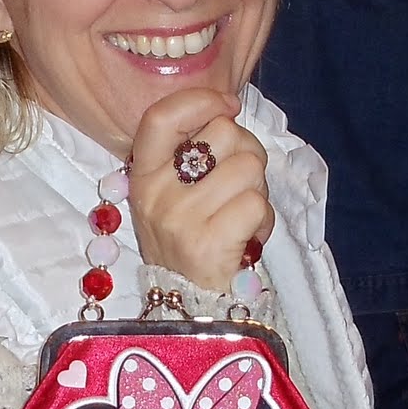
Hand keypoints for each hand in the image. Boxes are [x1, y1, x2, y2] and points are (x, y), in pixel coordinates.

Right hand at [126, 88, 274, 292]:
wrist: (188, 308)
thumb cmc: (191, 238)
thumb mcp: (173, 192)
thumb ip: (192, 149)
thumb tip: (228, 108)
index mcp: (142, 174)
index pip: (161, 117)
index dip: (201, 100)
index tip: (228, 105)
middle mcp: (155, 193)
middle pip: (224, 133)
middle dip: (246, 152)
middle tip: (238, 185)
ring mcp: (180, 218)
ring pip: (249, 167)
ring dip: (258, 191)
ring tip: (241, 215)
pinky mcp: (208, 243)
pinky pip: (257, 204)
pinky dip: (264, 221)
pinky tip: (249, 237)